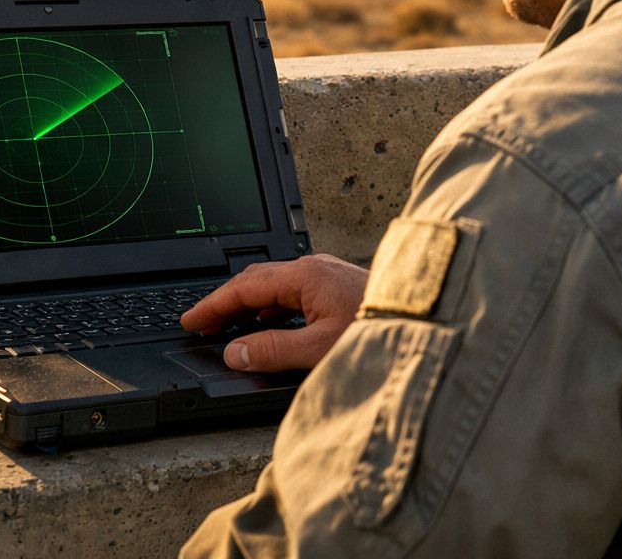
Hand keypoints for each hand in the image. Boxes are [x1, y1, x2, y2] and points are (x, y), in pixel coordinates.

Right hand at [180, 254, 368, 372]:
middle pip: (255, 281)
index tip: (191, 320)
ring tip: (228, 329)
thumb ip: (274, 351)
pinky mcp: (337, 287)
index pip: (244, 288)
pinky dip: (270, 308)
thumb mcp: (321, 348)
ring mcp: (326, 275)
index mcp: (305, 276)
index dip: (213, 306)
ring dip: (247, 306)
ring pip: (274, 286)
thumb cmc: (383, 328)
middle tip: (201, 325)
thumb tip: (236, 352)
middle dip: (225, 303)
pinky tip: (269, 326)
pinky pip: (292, 292)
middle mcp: (314, 268)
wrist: (430, 319)